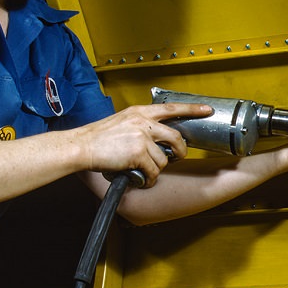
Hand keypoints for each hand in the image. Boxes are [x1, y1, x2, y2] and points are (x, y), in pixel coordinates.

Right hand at [77, 102, 212, 186]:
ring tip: (143, 171)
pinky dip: (148, 179)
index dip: (192, 109)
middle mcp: (142, 122)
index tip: (206, 110)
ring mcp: (141, 137)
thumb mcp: (120, 122)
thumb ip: (139, 126)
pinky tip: (139, 178)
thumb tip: (153, 140)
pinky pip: (153, 172)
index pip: (171, 108)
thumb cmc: (97, 138)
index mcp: (139, 112)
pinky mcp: (138, 153)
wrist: (81, 146)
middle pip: (176, 137)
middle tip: (178, 156)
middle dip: (181, 151)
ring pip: (163, 159)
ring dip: (155, 169)